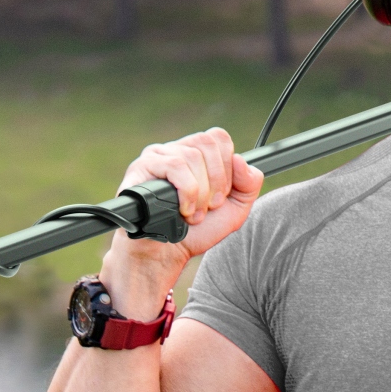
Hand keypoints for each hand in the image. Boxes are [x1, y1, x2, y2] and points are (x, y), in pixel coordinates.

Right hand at [119, 127, 262, 260]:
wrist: (167, 254)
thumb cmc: (196, 232)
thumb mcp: (234, 210)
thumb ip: (249, 184)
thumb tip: (240, 159)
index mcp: (196, 154)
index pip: (217, 137)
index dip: (226, 165)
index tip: (222, 195)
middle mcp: (175, 150)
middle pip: (206, 141)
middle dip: (217, 179)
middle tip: (211, 206)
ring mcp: (156, 156)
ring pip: (191, 155)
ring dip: (200, 192)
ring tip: (194, 215)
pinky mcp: (141, 167)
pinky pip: (174, 166)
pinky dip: (187, 192)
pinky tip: (183, 210)